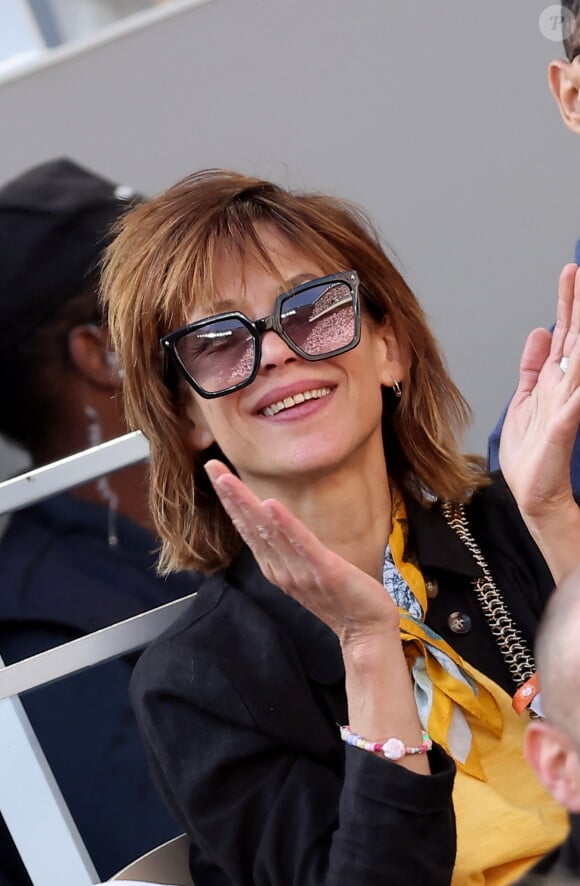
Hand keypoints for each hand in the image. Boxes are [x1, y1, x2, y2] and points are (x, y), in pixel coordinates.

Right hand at [204, 460, 399, 645]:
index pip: (247, 528)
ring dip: (246, 503)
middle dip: (229, 494)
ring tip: (228, 479)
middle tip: (211, 465)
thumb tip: (276, 520)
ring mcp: (300, 571)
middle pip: (250, 525)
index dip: (230, 499)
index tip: (215, 470)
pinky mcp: (324, 571)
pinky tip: (270, 504)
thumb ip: (289, 548)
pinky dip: (285, 525)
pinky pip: (302, 545)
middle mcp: (281, 568)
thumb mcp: (306, 570)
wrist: (365, 630)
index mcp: (275, 567)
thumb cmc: (340, 597)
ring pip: (267, 531)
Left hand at [500, 263, 579, 518]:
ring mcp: (567, 404)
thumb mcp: (526, 399)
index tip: (571, 272)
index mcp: (555, 379)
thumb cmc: (532, 452)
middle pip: (575, 337)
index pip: (565, 333)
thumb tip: (540, 330)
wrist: (534, 491)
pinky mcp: (563, 425)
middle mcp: (566, 386)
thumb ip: (533, 366)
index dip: (567, 302)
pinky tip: (578, 362)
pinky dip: (577, 385)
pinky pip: (573, 401)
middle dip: (576, 304)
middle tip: (576, 269)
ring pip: (578, 361)